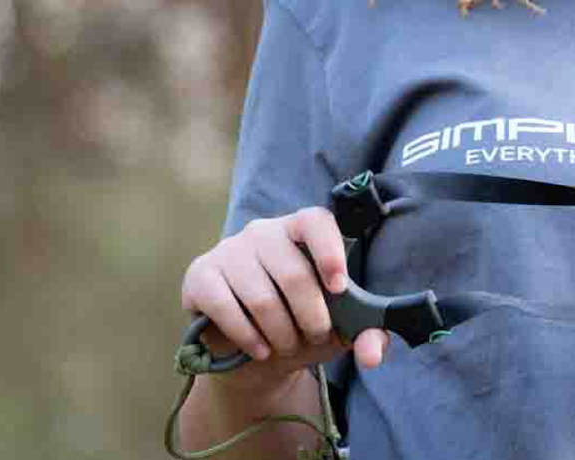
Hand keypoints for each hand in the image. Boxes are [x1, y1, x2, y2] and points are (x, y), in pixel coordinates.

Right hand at [180, 207, 392, 391]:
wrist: (253, 352)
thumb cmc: (301, 326)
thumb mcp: (338, 330)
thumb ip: (365, 336)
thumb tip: (373, 353)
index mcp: (300, 231)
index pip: (315, 222)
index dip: (329, 251)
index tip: (339, 287)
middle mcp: (263, 232)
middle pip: (293, 273)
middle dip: (311, 316)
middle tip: (314, 336)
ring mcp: (229, 251)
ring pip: (262, 298)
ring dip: (281, 333)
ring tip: (286, 346)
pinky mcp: (201, 275)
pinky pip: (225, 308)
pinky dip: (248, 337)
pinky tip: (260, 349)